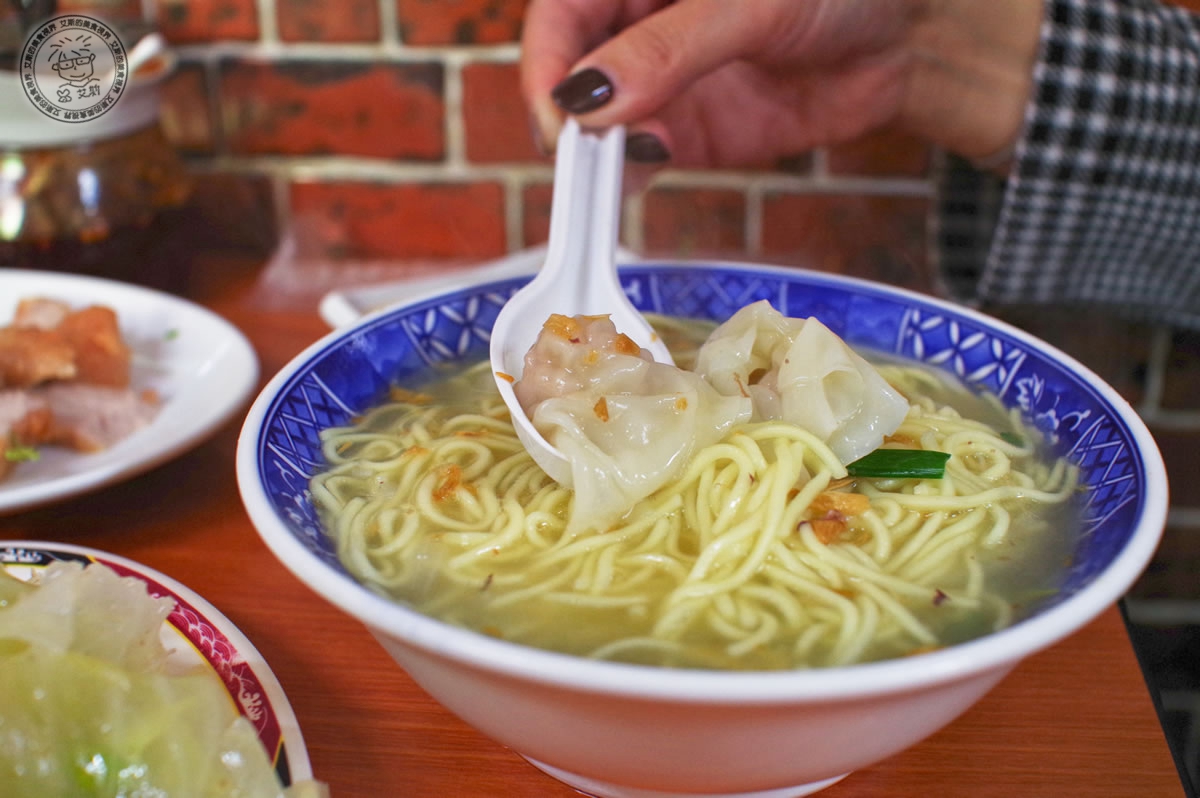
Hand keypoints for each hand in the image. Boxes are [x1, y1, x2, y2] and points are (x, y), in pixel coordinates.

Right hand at [521, 0, 1042, 170]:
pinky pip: (638, 161)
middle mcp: (636, 27)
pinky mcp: (688, 135)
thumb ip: (670, 48)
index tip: (560, 114)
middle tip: (578, 158)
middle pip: (569, 75)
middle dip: (566, 117)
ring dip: (590, 157)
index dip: (548, 64)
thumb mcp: (753, 3)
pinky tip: (627, 187)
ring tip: (602, 180)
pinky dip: (625, 179)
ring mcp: (659, 85)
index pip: (561, 17)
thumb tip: (590, 98)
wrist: (911, 37)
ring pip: (596, 126)